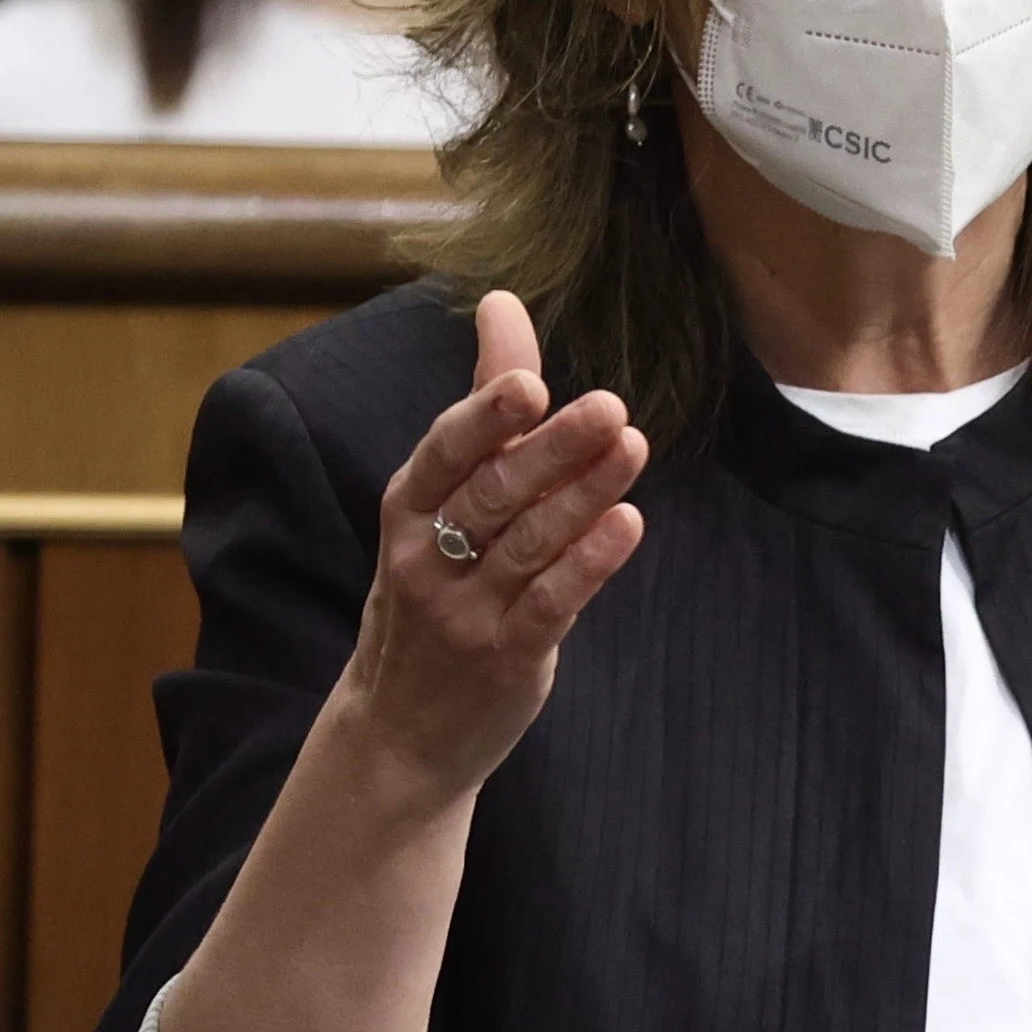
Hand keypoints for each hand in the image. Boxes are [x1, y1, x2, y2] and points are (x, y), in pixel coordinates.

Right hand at [337, 291, 648, 799]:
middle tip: (610, 407)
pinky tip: (628, 525)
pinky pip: (551, 603)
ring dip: (583, 496)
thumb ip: (484, 407)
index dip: (483, 419)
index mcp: (408, 509)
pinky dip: (589, 564)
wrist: (399, 730)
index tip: (528, 380)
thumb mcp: (438, 502)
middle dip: (550, 450)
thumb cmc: (432, 590)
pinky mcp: (507, 657)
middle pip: (493, 495)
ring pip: (528, 545)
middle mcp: (428, 557)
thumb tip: (502, 301)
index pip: (443, 454)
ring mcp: (465, 612)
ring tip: (632, 448)